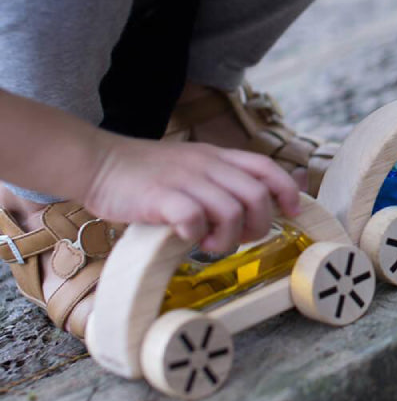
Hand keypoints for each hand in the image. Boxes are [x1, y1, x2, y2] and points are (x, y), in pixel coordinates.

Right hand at [83, 136, 300, 252]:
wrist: (100, 163)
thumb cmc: (148, 174)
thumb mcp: (194, 167)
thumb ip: (221, 180)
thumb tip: (257, 202)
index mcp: (218, 157)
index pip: (266, 167)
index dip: (286, 190)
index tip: (292, 212)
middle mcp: (207, 165)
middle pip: (257, 195)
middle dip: (258, 224)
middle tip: (239, 238)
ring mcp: (185, 179)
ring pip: (231, 210)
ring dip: (227, 237)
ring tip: (208, 243)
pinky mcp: (160, 197)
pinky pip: (194, 218)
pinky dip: (196, 235)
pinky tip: (185, 237)